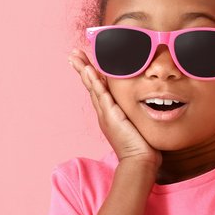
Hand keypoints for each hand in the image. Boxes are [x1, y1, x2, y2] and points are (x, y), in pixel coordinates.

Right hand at [68, 49, 160, 166]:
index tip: (85, 62)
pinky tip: (89, 70)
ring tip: (75, 57)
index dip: (91, 75)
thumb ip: (134, 114)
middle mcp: (104, 112)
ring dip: (84, 71)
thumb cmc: (141, 146)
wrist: (140, 161)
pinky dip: (94, 82)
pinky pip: (101, 95)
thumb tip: (142, 107)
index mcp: (109, 113)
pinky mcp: (112, 116)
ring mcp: (106, 114)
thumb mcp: (135, 124)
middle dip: (82, 69)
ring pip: (92, 88)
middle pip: (90, 86)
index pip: (98, 90)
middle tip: (72, 54)